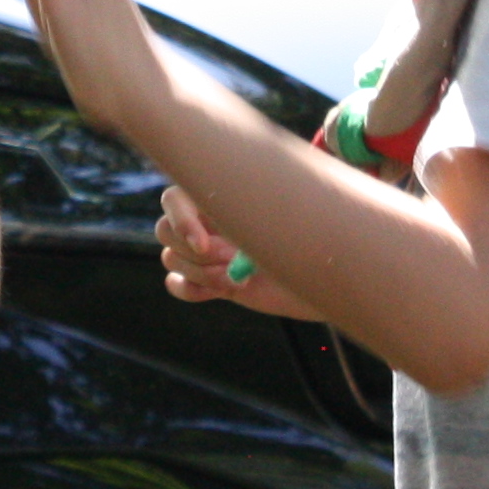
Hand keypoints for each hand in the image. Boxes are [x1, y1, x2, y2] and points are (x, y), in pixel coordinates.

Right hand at [158, 182, 327, 319]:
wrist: (324, 272)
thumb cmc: (308, 235)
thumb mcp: (281, 217)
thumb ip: (253, 208)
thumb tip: (226, 218)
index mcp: (219, 196)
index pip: (173, 198)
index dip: (181, 220)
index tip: (206, 244)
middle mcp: (208, 220)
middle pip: (164, 230)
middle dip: (192, 252)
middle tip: (229, 262)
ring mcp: (206, 252)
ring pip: (170, 259)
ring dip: (200, 273)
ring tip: (236, 278)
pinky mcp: (209, 281)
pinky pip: (176, 284)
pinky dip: (191, 289)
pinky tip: (221, 291)